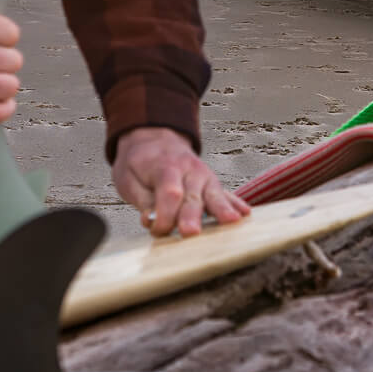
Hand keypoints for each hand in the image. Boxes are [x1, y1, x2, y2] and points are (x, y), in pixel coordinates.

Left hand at [112, 126, 250, 236]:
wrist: (153, 139)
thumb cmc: (139, 163)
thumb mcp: (128, 178)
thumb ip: (141, 200)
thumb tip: (151, 220)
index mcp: (165, 166)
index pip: (169, 192)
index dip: (164, 214)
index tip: (157, 231)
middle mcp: (189, 170)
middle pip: (192, 195)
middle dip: (192, 215)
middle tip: (190, 232)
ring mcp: (204, 176)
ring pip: (213, 194)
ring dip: (221, 209)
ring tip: (231, 221)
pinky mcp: (211, 184)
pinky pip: (225, 193)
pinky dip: (234, 203)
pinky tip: (244, 213)